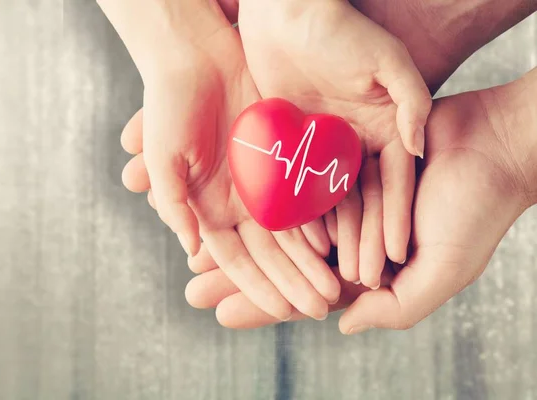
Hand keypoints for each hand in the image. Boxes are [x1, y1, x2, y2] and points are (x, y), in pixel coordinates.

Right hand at [105, 1, 341, 320]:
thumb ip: (175, 205)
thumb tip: (192, 251)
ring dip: (312, 260)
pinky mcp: (281, 159)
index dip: (260, 287)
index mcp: (209, 210)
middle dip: (294, 282)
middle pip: (270, 253)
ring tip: (337, 287)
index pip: (237, 260)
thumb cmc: (169, 105)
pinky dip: (320, 219)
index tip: (286, 311)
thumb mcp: (161, 156)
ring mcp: (261, 184)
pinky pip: (304, 193)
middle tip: (321, 309)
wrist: (195, 57)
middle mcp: (238, 204)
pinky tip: (339, 242)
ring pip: (292, 230)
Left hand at [184, 69, 536, 329]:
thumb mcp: (442, 272)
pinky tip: (234, 198)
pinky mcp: (342, 166)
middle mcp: (349, 238)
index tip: (219, 312)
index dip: (262, 306)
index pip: (303, 295)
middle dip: (238, 275)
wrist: (495, 145)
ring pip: (281, 223)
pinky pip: (297, 181)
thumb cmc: (475, 211)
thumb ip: (396, 307)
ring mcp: (343, 201)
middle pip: (282, 262)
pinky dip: (267, 191)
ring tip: (200, 247)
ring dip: (244, 234)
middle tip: (190, 285)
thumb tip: (341, 325)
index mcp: (369, 271)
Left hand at [238, 0, 431, 287]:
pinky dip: (289, 213)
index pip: (392, 192)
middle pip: (355, 207)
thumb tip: (415, 148)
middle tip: (344, 286)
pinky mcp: (289, 145)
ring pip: (322, 203)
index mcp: (384, 137)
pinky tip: (284, 242)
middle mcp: (354, 150)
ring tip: (310, 276)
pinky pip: (290, 185)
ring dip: (318, 240)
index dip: (388, 227)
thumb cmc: (346, 29)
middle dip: (351, 246)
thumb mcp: (392, 61)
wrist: (295, 9)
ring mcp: (321, 149)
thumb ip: (413, 103)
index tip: (384, 264)